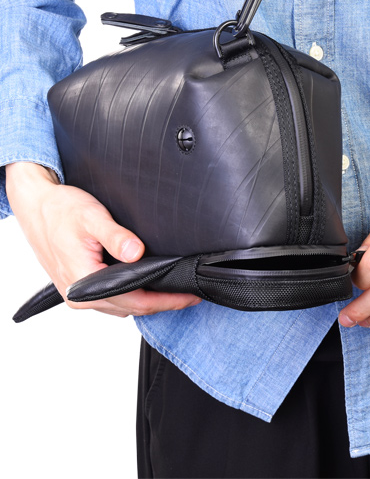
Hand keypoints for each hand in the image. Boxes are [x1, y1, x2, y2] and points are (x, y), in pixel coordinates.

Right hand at [6, 162, 201, 316]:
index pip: (135, 301)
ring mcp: (79, 294)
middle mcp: (80, 295)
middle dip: (163, 303)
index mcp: (84, 282)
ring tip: (173, 292)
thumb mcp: (92, 217)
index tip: (188, 295)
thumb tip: (136, 253)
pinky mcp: (80, 287)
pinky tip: (146, 285)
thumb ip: (116, 236)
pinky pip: (112, 300)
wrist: (35, 205)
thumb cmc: (60, 210)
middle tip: (189, 295)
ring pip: (122, 307)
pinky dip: (132, 297)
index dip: (165, 300)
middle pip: (131, 308)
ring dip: (148, 302)